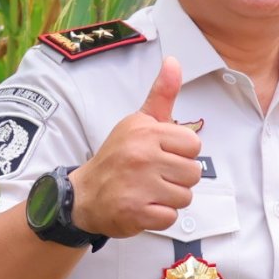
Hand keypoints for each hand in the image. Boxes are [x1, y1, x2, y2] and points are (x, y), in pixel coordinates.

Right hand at [70, 57, 201, 238]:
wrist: (83, 196)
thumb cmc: (118, 157)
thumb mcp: (138, 122)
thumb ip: (162, 94)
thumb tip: (174, 61)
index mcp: (146, 132)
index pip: (194, 145)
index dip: (182, 154)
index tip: (162, 155)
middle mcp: (142, 156)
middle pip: (194, 173)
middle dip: (178, 179)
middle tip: (154, 177)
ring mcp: (138, 186)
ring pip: (185, 196)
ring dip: (170, 199)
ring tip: (148, 191)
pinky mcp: (135, 212)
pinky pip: (170, 217)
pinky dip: (160, 217)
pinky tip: (143, 207)